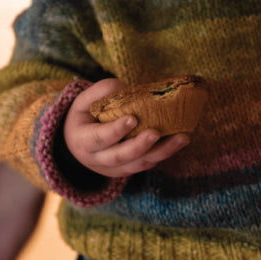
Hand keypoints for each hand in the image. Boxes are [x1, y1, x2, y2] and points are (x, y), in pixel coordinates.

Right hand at [63, 78, 189, 176]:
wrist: (78, 143)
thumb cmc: (84, 117)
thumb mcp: (83, 101)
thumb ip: (101, 92)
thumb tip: (127, 89)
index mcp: (83, 141)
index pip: (99, 138)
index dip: (115, 130)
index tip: (132, 118)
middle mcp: (98, 159)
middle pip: (121, 156)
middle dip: (140, 146)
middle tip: (156, 132)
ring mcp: (115, 168)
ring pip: (139, 164)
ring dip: (162, 152)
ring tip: (182, 138)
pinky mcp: (129, 170)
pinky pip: (147, 164)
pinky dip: (164, 153)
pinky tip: (180, 141)